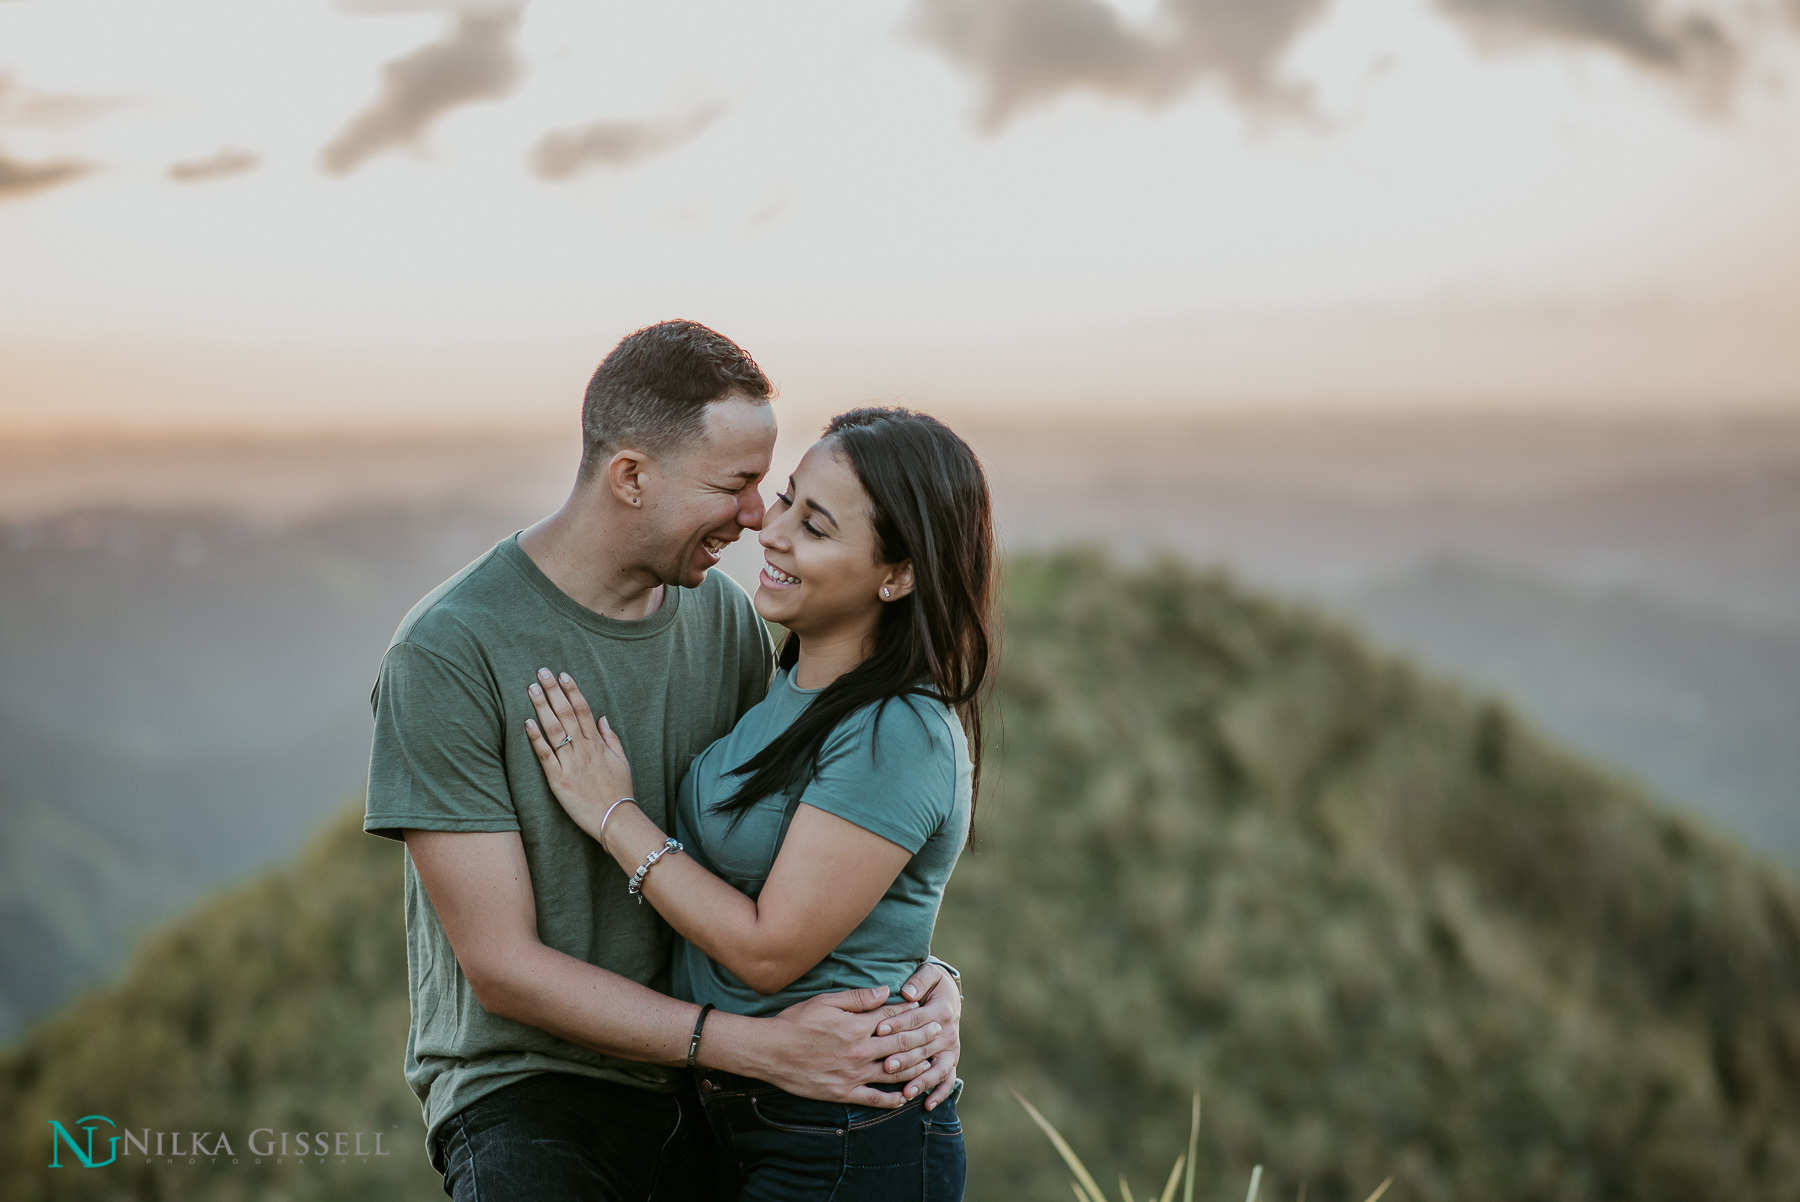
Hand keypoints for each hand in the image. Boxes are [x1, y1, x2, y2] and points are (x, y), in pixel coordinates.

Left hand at [523, 669, 635, 838]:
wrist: (615, 819)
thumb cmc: (619, 792)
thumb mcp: (622, 761)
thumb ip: (611, 739)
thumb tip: (602, 718)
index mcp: (598, 744)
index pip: (583, 709)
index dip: (572, 690)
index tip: (562, 674)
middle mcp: (584, 749)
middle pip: (566, 713)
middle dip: (553, 691)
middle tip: (541, 672)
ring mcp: (570, 763)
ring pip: (554, 729)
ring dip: (542, 707)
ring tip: (531, 689)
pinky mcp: (559, 780)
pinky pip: (545, 755)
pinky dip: (536, 738)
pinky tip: (527, 722)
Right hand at [748, 986, 946, 1108]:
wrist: (771, 1051)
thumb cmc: (796, 1022)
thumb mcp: (826, 1001)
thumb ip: (859, 997)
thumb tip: (886, 991)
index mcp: (857, 1025)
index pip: (892, 1017)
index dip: (911, 1011)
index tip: (925, 1008)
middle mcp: (860, 1050)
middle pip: (899, 1043)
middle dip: (922, 1036)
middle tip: (939, 1031)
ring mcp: (853, 1074)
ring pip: (894, 1072)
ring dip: (916, 1067)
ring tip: (932, 1062)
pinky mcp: (844, 1092)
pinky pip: (874, 1099)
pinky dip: (892, 1100)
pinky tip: (905, 1098)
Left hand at [893, 961, 961, 1108]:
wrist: (949, 993)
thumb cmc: (933, 983)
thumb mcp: (929, 974)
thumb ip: (919, 980)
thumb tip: (908, 992)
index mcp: (941, 1009)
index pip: (917, 1019)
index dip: (898, 1023)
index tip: (879, 1030)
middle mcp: (949, 1031)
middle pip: (925, 1047)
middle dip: (906, 1057)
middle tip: (887, 1065)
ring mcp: (951, 1048)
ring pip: (938, 1067)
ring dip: (922, 1080)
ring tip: (907, 1091)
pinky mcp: (950, 1059)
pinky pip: (948, 1079)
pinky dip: (940, 1093)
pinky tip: (927, 1104)